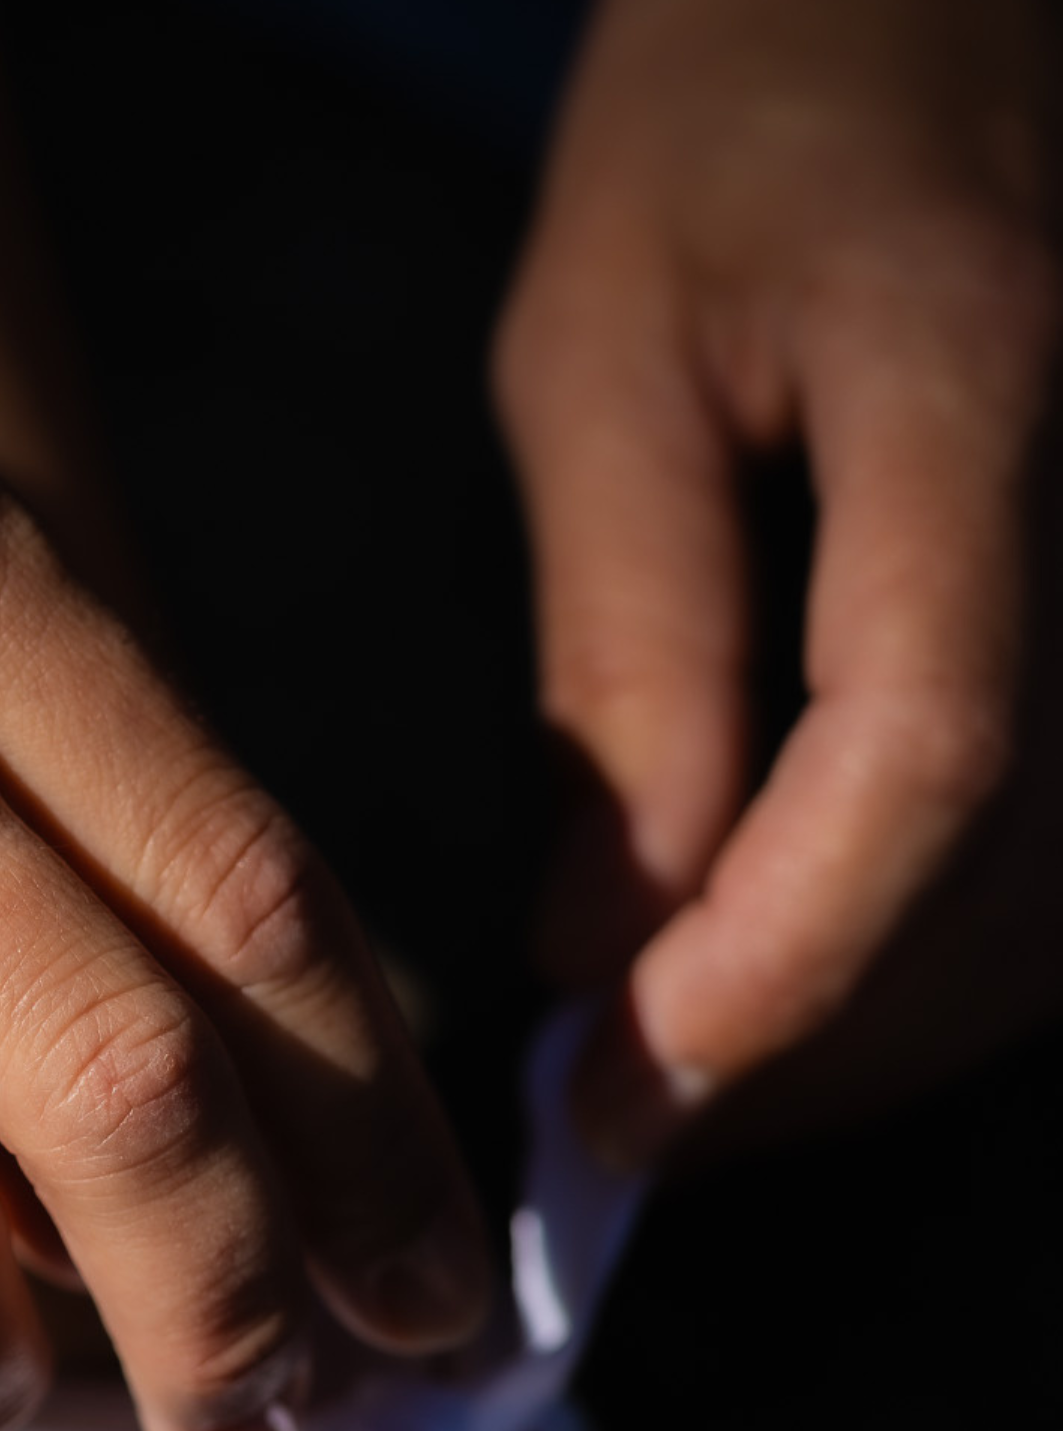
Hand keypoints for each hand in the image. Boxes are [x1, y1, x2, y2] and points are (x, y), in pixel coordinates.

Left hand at [495, 0, 1060, 1158]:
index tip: (611, 1084)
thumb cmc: (732, 142)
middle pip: (1009, 878)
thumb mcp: (606, 367)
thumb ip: (624, 647)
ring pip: (1062, 911)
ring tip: (678, 1085)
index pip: (928, 752)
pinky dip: (932, 962)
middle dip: (799, 1046)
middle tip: (611, 1127)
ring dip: (866, 1036)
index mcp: (983, 394)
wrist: (919, 9)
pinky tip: (794, 986)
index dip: (775, 955)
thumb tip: (605, 931)